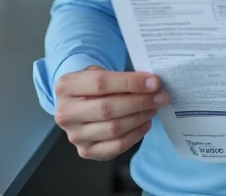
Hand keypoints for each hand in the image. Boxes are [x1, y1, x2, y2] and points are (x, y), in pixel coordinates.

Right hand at [53, 66, 167, 159]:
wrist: (77, 103)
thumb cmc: (91, 86)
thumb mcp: (98, 72)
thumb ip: (120, 77)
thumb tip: (151, 84)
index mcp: (66, 86)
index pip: (100, 83)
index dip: (130, 83)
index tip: (153, 82)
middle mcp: (65, 113)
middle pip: (107, 108)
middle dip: (139, 102)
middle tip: (160, 96)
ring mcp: (74, 135)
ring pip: (113, 129)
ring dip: (139, 118)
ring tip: (153, 108)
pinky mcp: (86, 151)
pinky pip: (116, 146)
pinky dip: (135, 135)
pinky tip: (145, 123)